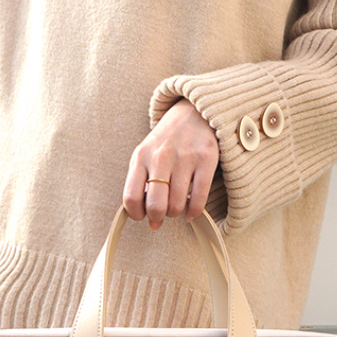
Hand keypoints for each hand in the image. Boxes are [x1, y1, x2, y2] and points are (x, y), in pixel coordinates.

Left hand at [123, 99, 220, 231]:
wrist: (192, 113)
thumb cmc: (166, 142)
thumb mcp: (146, 156)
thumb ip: (142, 186)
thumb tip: (152, 223)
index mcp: (141, 157)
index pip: (131, 197)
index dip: (136, 214)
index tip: (142, 216)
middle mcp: (160, 157)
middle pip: (155, 205)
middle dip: (158, 217)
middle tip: (162, 214)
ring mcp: (184, 158)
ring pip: (177, 204)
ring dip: (176, 213)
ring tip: (176, 208)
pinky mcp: (206, 159)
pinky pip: (199, 197)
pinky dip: (194, 211)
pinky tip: (191, 212)